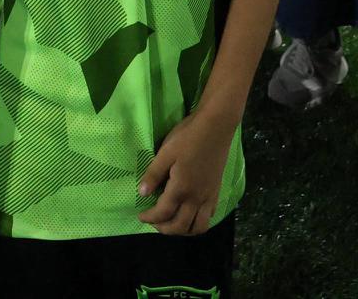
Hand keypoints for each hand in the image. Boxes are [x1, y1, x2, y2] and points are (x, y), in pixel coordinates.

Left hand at [137, 111, 234, 235]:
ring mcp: (209, 196)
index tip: (140, 216)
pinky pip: (209, 216)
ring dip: (184, 231)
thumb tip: (142, 193)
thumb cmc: (187, 137)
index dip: (150, 218)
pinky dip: (198, 222)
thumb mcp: (165, 153)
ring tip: (172, 223)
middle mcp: (197, 198)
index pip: (163, 213)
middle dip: (165, 229)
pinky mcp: (216, 192)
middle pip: (181, 226)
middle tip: (154, 223)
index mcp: (181, 189)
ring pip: (199, 227)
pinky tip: (190, 213)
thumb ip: (153, 174)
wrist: (216, 128)